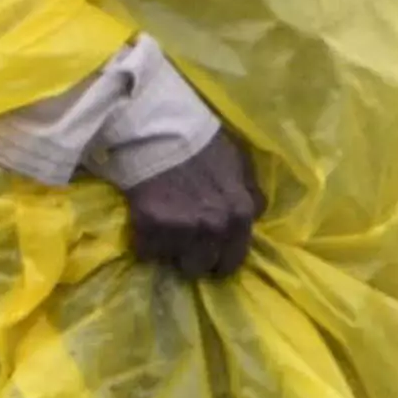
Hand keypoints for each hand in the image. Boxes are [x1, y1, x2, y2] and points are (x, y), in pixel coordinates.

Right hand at [122, 129, 263, 278]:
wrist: (156, 130)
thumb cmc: (202, 144)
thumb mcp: (240, 163)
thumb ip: (250, 194)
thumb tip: (254, 215)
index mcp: (241, 214)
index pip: (234, 260)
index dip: (220, 257)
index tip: (209, 251)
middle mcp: (215, 228)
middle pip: (202, 266)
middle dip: (193, 257)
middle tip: (182, 243)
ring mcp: (182, 230)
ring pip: (174, 261)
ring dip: (168, 250)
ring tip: (163, 233)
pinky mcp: (149, 229)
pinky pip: (145, 250)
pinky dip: (144, 241)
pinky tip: (144, 223)